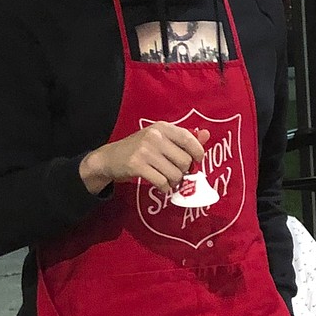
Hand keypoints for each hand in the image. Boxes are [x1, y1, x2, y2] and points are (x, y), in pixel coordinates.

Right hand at [80, 124, 209, 195]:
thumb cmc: (139, 149)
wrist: (109, 158)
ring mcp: (145, 151)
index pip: (189, 139)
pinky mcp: (137, 165)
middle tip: (177, 174)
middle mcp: (154, 136)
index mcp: (163, 127)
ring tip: (169, 180)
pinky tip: (161, 186)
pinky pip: (162, 182)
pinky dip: (165, 188)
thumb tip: (206, 135)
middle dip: (184, 172)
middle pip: (184, 161)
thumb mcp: (160, 139)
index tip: (196, 162)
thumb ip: (183, 139)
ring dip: (175, 182)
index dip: (198, 153)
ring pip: (175, 173)